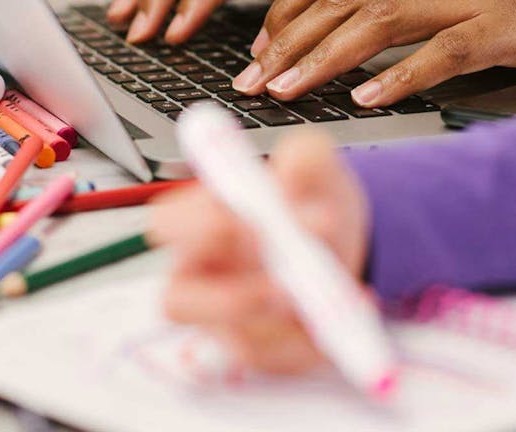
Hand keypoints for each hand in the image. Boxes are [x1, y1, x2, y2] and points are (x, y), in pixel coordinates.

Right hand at [149, 130, 369, 373]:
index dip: (196, 225)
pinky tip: (347, 308)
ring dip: (283, 324)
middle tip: (282, 284)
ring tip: (328, 296)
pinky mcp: (263, 350)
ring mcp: (228, 322)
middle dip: (228, 298)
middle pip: (179, 302)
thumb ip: (307, 156)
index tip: (241, 217)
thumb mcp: (318, 167)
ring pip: (237, 340)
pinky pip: (280, 360)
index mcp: (201, 222)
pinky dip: (317, 341)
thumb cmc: (309, 201)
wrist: (344, 240)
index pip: (168, 226)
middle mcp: (203, 276)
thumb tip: (296, 166)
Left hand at [232, 0, 515, 105]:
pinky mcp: (508, 26)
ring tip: (287, 93)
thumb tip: (362, 57)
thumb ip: (422, 10)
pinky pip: (441, 51)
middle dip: (285, 39)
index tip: (258, 47)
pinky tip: (366, 100)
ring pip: (376, 17)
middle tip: (252, 81)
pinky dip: (397, 77)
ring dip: (322, 58)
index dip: (286, 6)